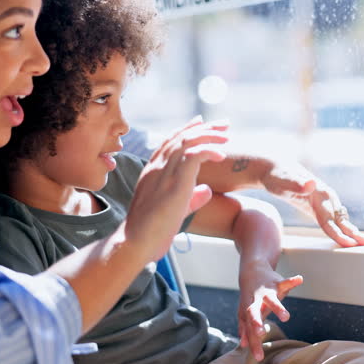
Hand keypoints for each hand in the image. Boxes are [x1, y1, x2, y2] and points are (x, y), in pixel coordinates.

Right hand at [124, 117, 227, 261]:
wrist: (136, 242)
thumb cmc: (152, 232)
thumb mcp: (174, 210)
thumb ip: (191, 198)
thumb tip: (206, 190)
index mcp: (152, 171)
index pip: (169, 142)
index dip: (185, 130)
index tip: (200, 121)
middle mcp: (156, 167)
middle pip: (181, 137)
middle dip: (203, 127)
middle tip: (223, 124)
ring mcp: (164, 172)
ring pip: (187, 141)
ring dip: (209, 135)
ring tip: (226, 137)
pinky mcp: (174, 180)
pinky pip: (194, 154)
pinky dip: (209, 150)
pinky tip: (221, 155)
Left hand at [236, 260, 302, 360]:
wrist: (251, 270)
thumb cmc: (250, 296)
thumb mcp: (245, 311)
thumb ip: (245, 328)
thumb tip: (243, 345)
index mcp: (248, 310)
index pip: (250, 329)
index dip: (254, 343)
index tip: (259, 357)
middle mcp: (255, 302)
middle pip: (253, 312)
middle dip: (256, 322)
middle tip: (261, 333)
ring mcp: (266, 292)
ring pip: (271, 300)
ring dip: (278, 308)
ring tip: (286, 317)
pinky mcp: (276, 283)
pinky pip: (285, 282)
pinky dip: (292, 281)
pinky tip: (300, 279)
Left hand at [262, 163, 363, 246]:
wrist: (278, 167)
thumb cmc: (278, 176)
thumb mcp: (282, 180)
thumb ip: (296, 183)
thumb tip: (311, 183)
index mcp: (319, 194)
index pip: (329, 220)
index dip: (339, 233)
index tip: (349, 244)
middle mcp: (327, 196)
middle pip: (341, 220)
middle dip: (355, 233)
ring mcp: (327, 199)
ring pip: (342, 219)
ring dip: (353, 231)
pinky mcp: (323, 204)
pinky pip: (336, 217)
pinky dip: (345, 226)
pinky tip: (351, 234)